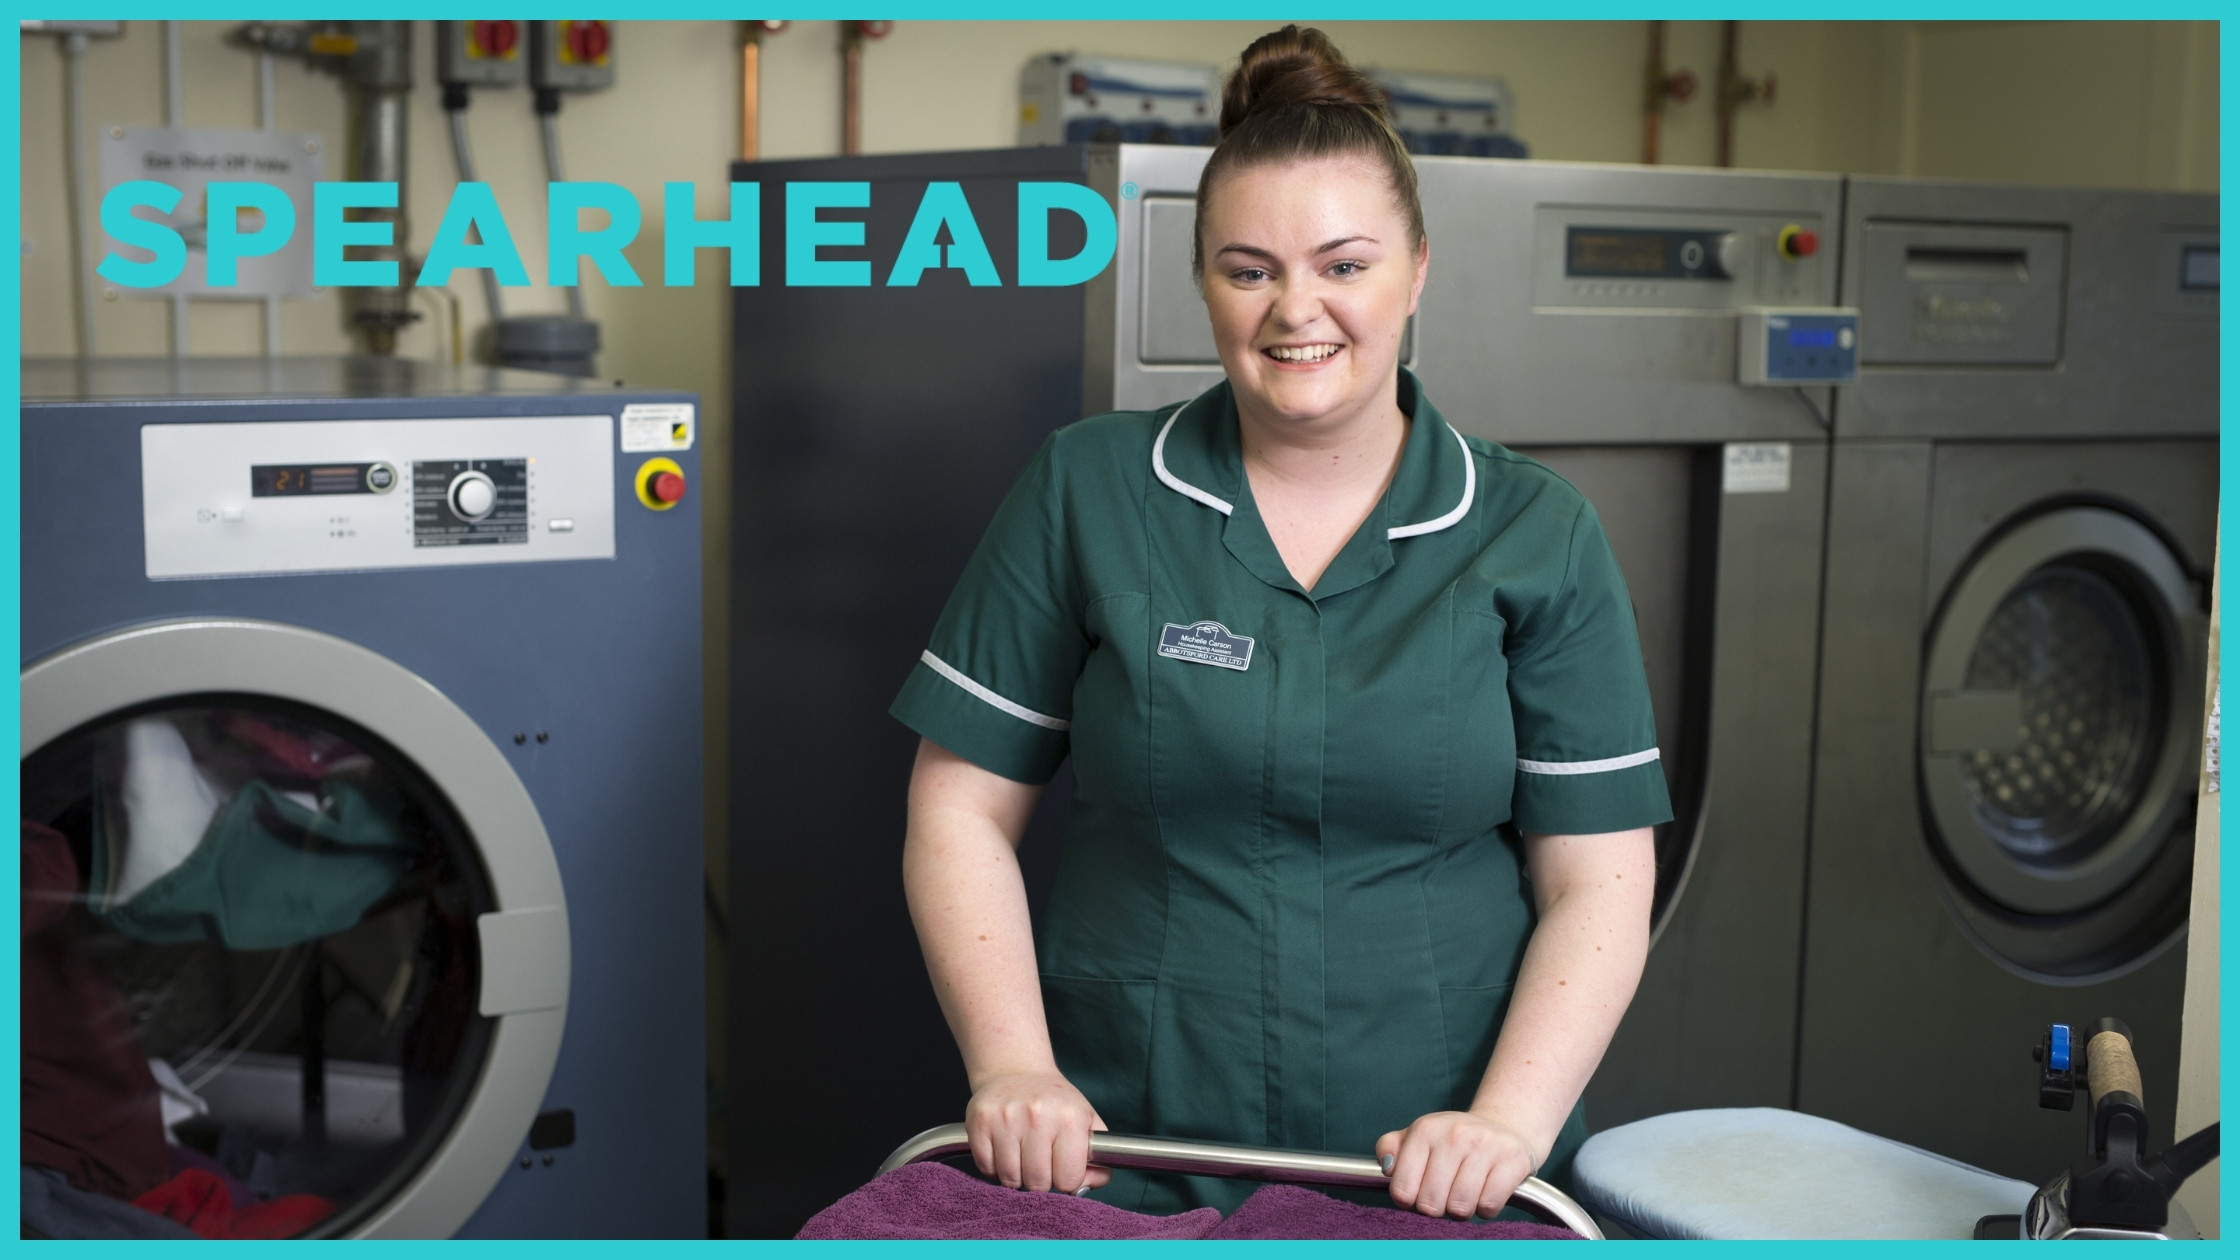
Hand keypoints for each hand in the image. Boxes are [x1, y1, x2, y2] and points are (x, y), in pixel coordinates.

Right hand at [964, 1070, 1111, 1193]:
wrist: (1016, 1070)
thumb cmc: (1055, 1102)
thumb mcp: (1086, 1121)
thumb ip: (1098, 1158)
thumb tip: (1088, 1187)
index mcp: (1070, 1118)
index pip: (1068, 1179)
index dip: (1066, 1181)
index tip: (1062, 1171)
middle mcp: (1038, 1116)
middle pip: (1037, 1183)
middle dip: (1040, 1182)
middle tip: (1041, 1165)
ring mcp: (1006, 1118)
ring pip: (1009, 1178)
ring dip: (1016, 1176)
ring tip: (1022, 1157)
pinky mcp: (980, 1121)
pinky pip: (986, 1167)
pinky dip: (994, 1167)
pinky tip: (1003, 1151)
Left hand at [1375, 1110, 1539, 1219]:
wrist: (1504, 1126)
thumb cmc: (1454, 1140)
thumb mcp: (1418, 1136)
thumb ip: (1390, 1148)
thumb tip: (1387, 1167)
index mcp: (1425, 1129)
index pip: (1403, 1190)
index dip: (1409, 1202)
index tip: (1418, 1194)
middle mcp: (1454, 1134)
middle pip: (1431, 1204)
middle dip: (1436, 1208)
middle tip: (1444, 1196)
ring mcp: (1485, 1146)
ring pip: (1460, 1207)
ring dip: (1461, 1210)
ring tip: (1464, 1194)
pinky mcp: (1513, 1160)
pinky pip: (1489, 1205)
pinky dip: (1486, 1209)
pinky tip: (1485, 1192)